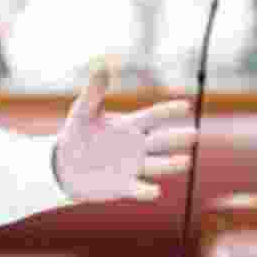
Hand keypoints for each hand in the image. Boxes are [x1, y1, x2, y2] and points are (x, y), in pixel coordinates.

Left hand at [53, 67, 196, 202]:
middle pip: (162, 141)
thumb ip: (94, 91)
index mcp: (131, 125)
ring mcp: (134, 166)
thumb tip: (101, 65)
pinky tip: (154, 191)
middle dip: (178, 138)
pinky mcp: (124, 186)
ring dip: (172, 164)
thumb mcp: (83, 111)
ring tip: (185, 161)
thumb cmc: (77, 133)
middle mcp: (138, 146)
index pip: (154, 116)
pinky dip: (147, 191)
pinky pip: (139, 189)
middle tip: (194, 134)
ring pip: (159, 165)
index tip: (185, 106)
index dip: (168, 111)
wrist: (63, 164)